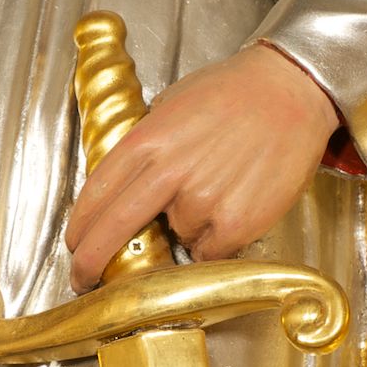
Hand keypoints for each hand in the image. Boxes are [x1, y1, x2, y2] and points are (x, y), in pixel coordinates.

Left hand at [64, 45, 342, 291]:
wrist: (292, 90)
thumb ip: (147, 144)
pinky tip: (234, 207)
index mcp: (148, 139)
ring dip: (188, 227)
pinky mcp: (235, 222)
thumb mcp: (173, 104)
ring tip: (219, 190)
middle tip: (83, 277)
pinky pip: (209, 251)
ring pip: (176, 237)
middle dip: (91, 261)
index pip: (97, 193)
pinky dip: (217, 240)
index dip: (79, 227)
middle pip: (113, 229)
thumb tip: (126, 182)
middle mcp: (169, 171)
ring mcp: (202, 199)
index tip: (74, 244)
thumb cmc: (235, 92)